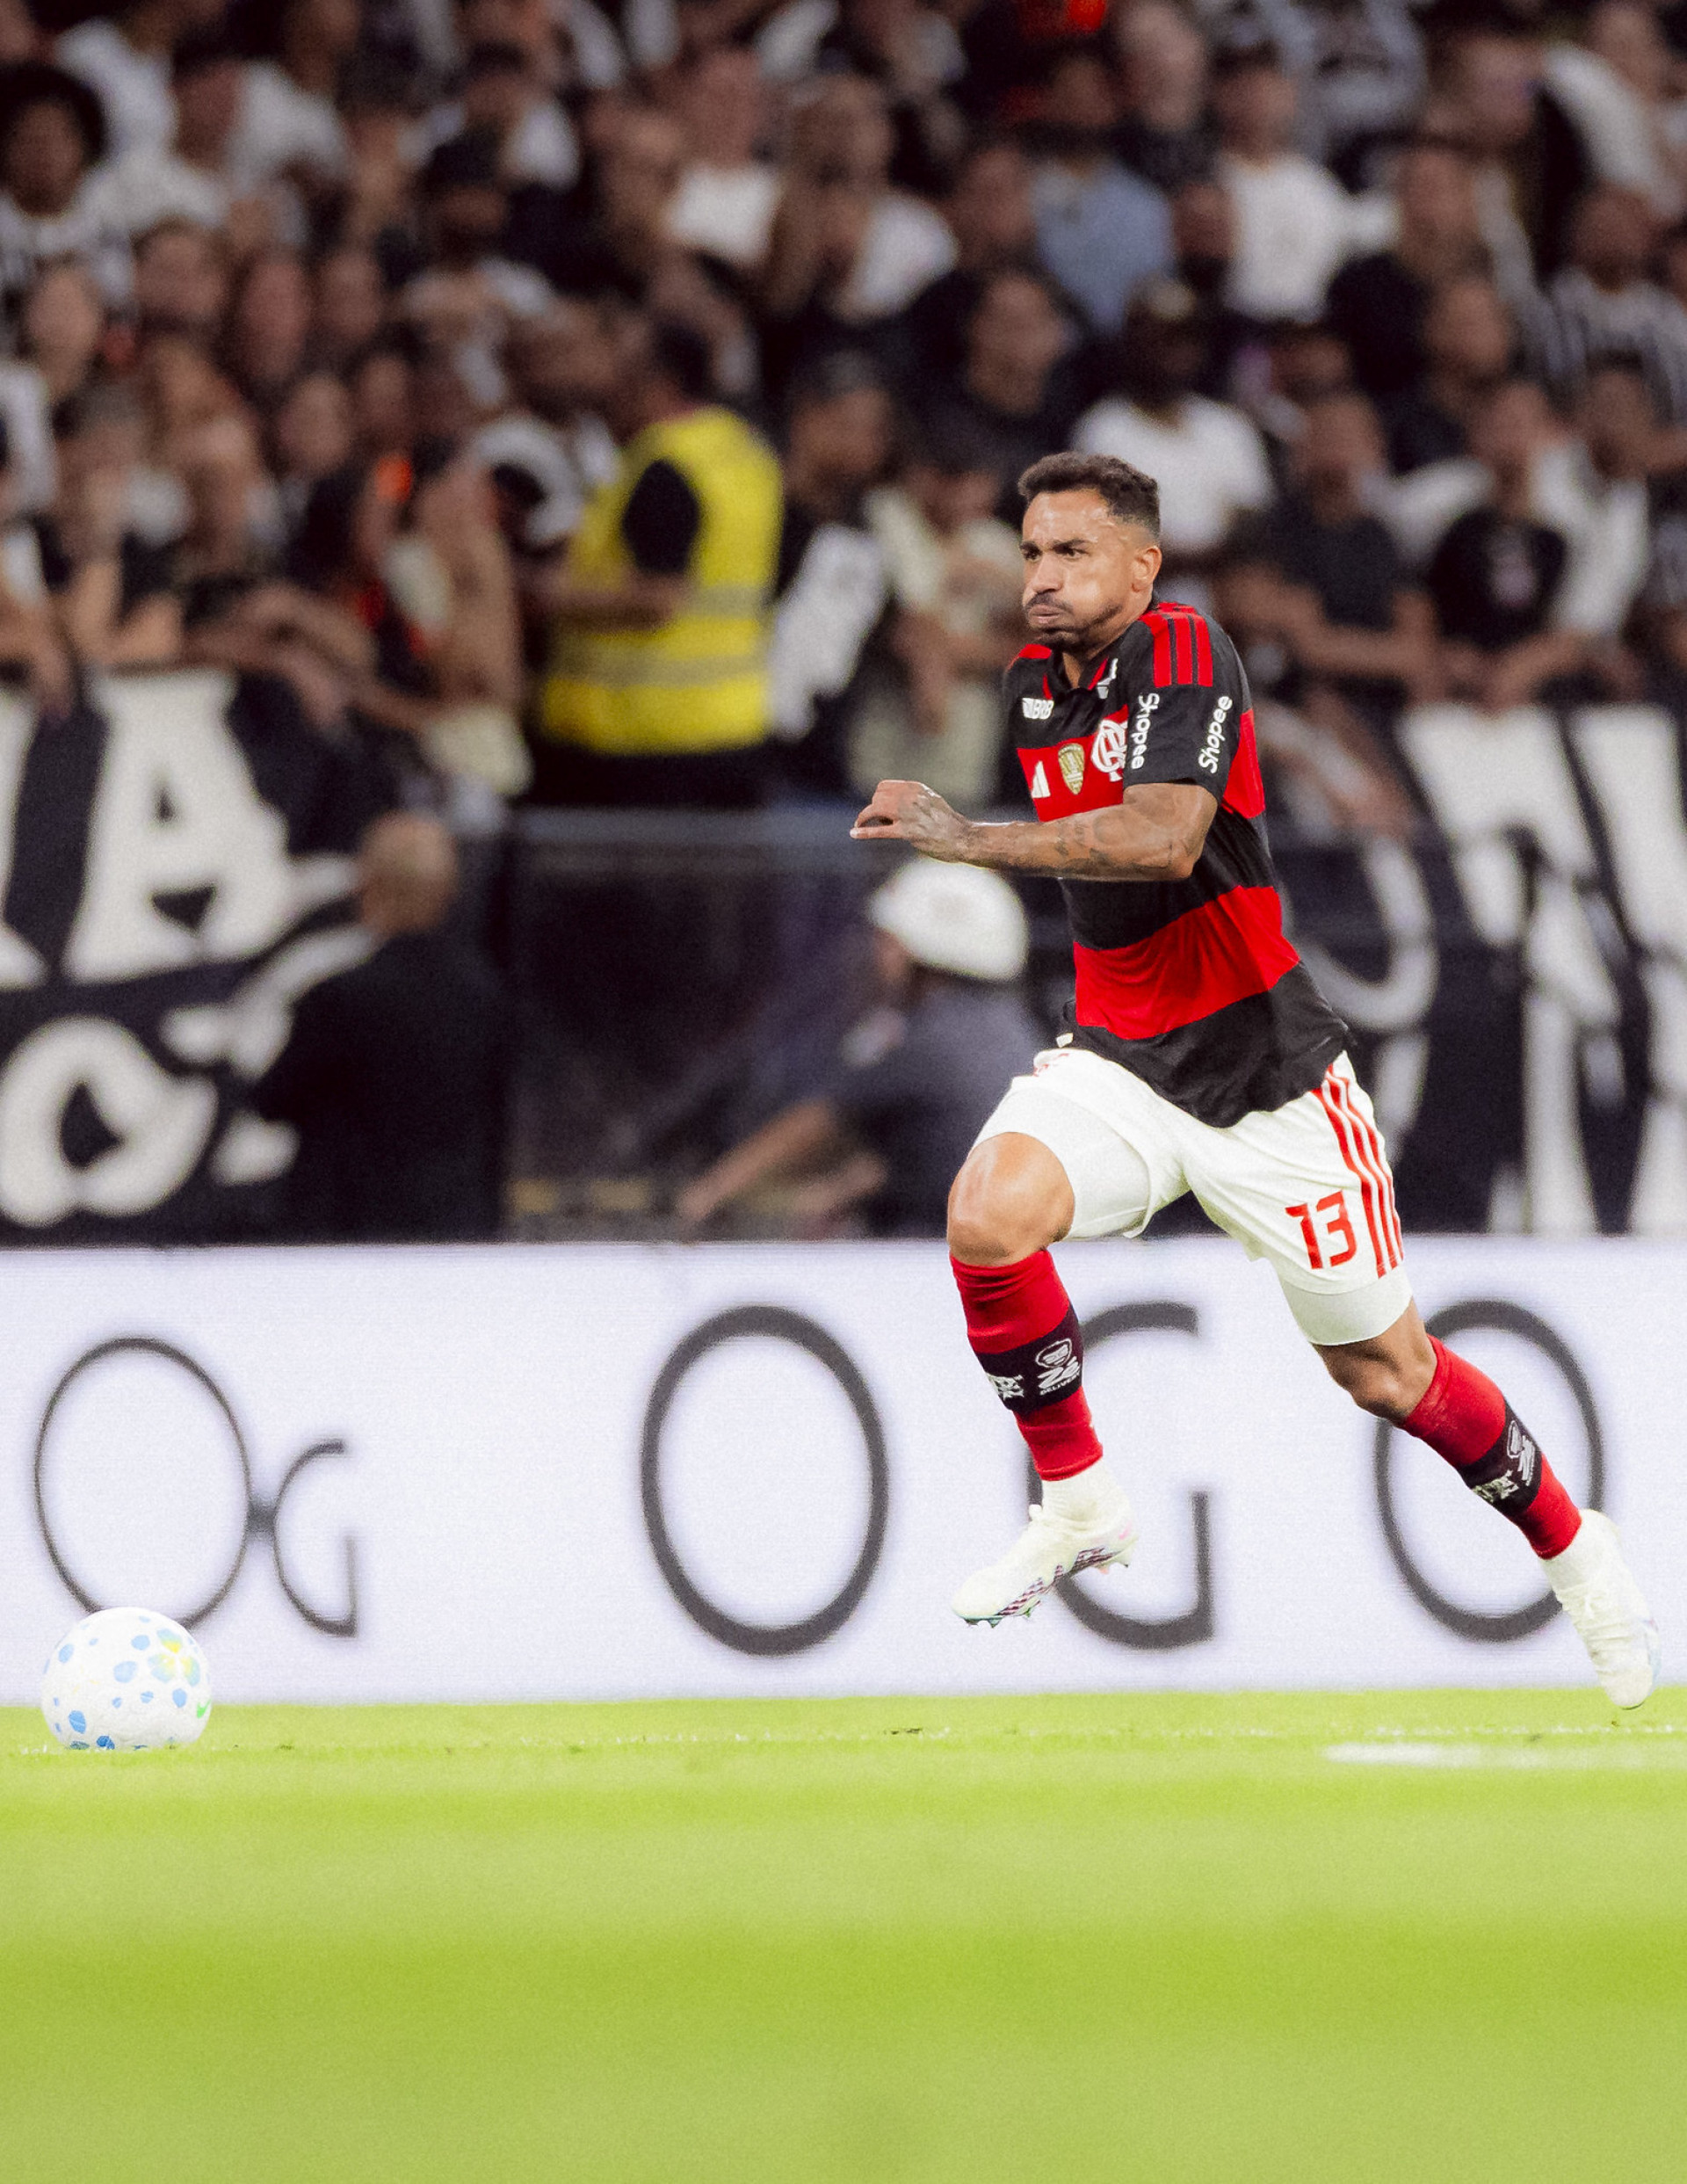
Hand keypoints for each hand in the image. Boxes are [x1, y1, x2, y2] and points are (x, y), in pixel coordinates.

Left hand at [850, 779, 974, 857]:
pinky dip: (864, 831)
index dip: (878, 798)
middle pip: (877, 797)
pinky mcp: (908, 832)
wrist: (963, 837)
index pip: (883, 787)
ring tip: (859, 826)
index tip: (881, 810)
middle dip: (873, 809)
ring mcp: (908, 814)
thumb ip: (914, 799)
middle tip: (878, 821)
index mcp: (915, 788)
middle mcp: (910, 797)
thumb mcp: (931, 801)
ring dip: (864, 818)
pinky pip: (879, 830)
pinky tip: (854, 833)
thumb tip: (894, 805)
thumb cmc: (948, 823)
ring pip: (874, 809)